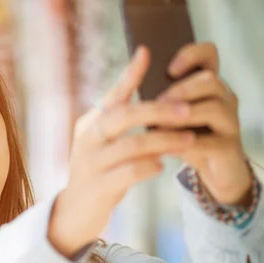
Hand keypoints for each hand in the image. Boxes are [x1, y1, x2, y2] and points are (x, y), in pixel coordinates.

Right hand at [48, 46, 196, 256]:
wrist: (75, 211)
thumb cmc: (99, 172)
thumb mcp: (105, 145)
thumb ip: (123, 126)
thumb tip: (159, 104)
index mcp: (90, 124)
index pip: (112, 96)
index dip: (130, 74)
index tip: (147, 51)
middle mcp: (87, 139)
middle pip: (123, 115)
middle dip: (158, 109)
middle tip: (188, 108)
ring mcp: (90, 163)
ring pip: (131, 145)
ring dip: (163, 140)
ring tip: (188, 139)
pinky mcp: (98, 186)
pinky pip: (128, 173)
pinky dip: (148, 167)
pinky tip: (162, 166)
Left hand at [160, 42, 251, 204]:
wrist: (213, 171)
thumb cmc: (187, 137)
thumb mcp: (172, 115)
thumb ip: (161, 98)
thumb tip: (131, 83)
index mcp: (208, 84)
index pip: (209, 54)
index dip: (191, 54)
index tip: (170, 68)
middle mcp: (224, 98)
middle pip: (210, 80)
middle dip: (182, 90)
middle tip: (159, 102)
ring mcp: (230, 122)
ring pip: (214, 108)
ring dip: (184, 115)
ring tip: (161, 125)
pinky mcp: (229, 147)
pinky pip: (210, 141)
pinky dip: (186, 144)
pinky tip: (167, 148)